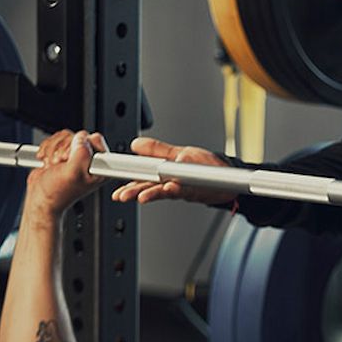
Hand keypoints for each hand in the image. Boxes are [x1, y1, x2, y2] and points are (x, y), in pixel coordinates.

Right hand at [26, 130, 106, 217]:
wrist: (40, 198)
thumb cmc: (57, 192)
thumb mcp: (73, 173)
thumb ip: (82, 153)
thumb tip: (82, 137)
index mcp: (100, 167)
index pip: (95, 140)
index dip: (80, 146)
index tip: (70, 158)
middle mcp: (90, 160)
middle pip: (78, 136)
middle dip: (63, 149)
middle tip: (59, 163)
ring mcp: (76, 156)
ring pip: (66, 136)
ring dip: (53, 149)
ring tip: (52, 165)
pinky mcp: (63, 153)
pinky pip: (56, 139)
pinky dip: (47, 148)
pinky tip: (47, 162)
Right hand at [111, 136, 236, 204]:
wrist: (227, 176)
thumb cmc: (205, 164)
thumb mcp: (179, 152)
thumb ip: (157, 150)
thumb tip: (136, 144)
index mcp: (162, 169)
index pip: (141, 172)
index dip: (127, 175)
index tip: (114, 176)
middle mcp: (168, 180)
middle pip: (147, 185)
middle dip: (133, 190)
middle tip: (121, 195)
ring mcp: (180, 186)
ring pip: (161, 191)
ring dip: (150, 194)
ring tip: (139, 197)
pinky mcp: (192, 190)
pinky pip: (181, 190)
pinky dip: (174, 188)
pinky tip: (168, 187)